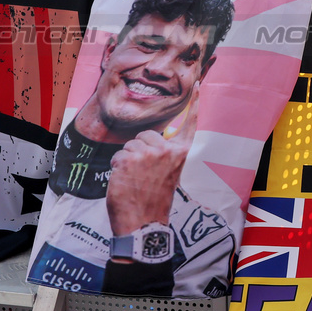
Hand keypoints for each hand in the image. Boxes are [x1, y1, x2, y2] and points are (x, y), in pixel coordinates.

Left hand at [106, 83, 199, 236]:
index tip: (195, 85)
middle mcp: (167, 150)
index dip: (194, 104)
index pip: (189, 125)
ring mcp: (148, 154)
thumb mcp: (168, 175)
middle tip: (143, 174)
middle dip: (139, 150)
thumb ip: (163, 156)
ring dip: (126, 161)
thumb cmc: (154, 202)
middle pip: (146, 135)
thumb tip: (146, 143)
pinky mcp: (128, 160)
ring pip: (129, 146)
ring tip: (134, 181)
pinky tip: (125, 182)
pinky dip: (116, 169)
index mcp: (181, 154)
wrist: (144, 225)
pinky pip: (117, 156)